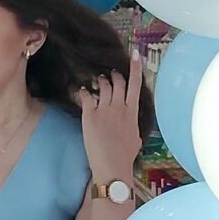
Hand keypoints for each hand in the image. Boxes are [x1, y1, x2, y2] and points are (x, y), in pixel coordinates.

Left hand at [77, 49, 143, 182]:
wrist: (112, 165)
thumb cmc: (125, 156)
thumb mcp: (135, 138)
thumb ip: (133, 126)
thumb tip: (132, 126)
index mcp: (132, 112)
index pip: (136, 85)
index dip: (136, 68)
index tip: (136, 54)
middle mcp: (120, 107)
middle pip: (118, 82)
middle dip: (114, 75)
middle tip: (111, 74)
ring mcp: (105, 109)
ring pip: (103, 86)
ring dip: (101, 81)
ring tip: (98, 81)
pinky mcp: (90, 114)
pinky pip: (86, 95)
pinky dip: (84, 91)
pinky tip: (82, 91)